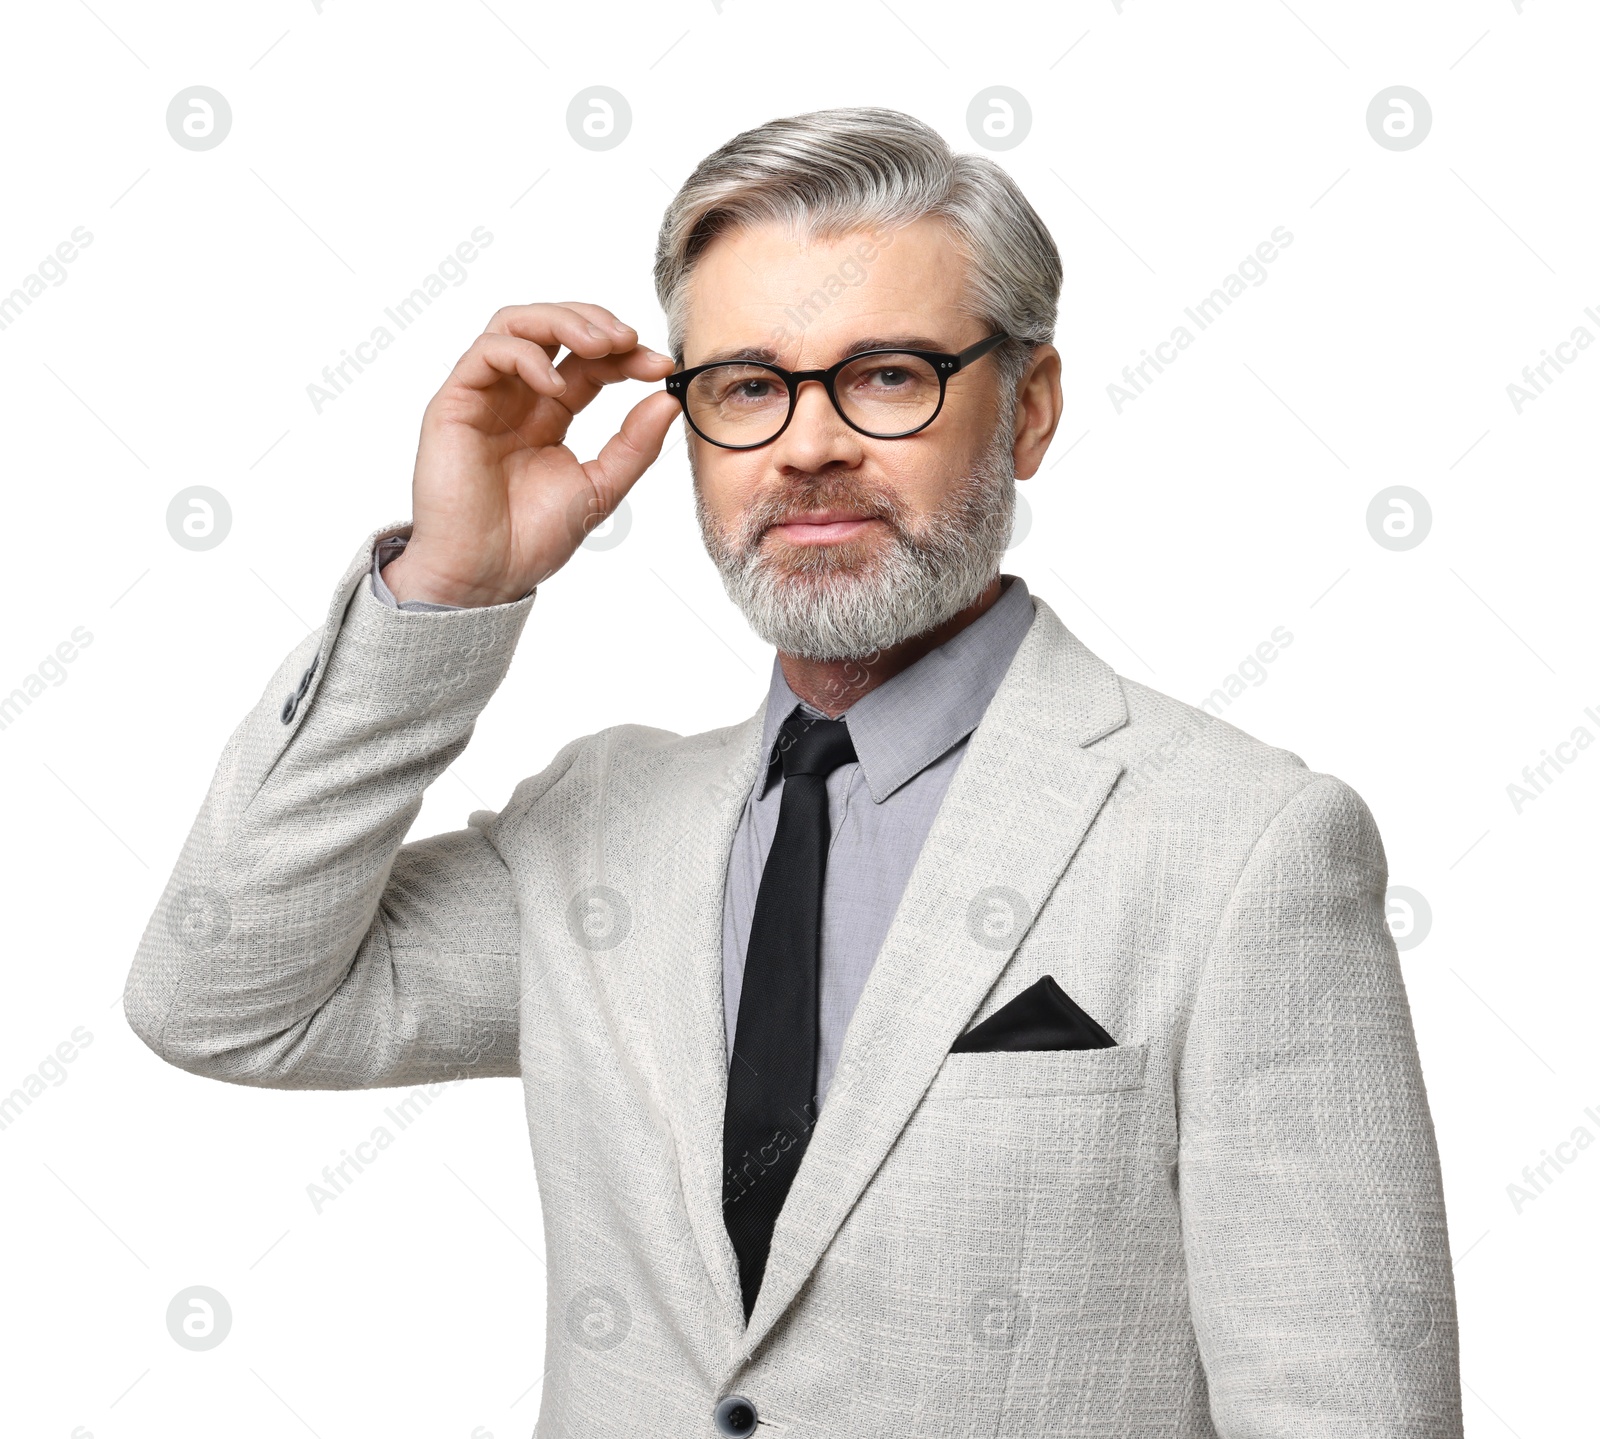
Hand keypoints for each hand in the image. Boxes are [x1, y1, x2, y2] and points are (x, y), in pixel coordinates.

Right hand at [381, 302, 679, 606]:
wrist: (487, 574)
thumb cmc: (532, 538)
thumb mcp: (602, 487)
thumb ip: (634, 444)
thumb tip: (669, 400)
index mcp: (550, 414)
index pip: (589, 363)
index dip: (625, 355)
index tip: (660, 367)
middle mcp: (516, 396)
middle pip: (553, 329)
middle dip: (596, 323)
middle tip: (630, 341)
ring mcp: (485, 396)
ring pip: (516, 324)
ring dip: (562, 321)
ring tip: (599, 345)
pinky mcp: (455, 403)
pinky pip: (486, 352)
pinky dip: (525, 356)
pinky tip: (554, 384)